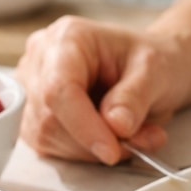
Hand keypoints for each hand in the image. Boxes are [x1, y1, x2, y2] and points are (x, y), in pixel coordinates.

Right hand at [16, 16, 188, 163]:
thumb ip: (134, 98)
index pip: (59, 89)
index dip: (83, 126)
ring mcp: (34, 87)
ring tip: (135, 135)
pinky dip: (86, 152)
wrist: (151, 69)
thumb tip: (115, 126)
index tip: (111, 151)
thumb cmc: (153, 61)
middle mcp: (42, 59)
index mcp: (69, 38)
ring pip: (48, 137)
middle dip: (96, 141)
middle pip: (49, 118)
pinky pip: (51, 146)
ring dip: (94, 150)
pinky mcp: (36, 114)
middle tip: (141, 140)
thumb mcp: (156, 72)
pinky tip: (113, 139)